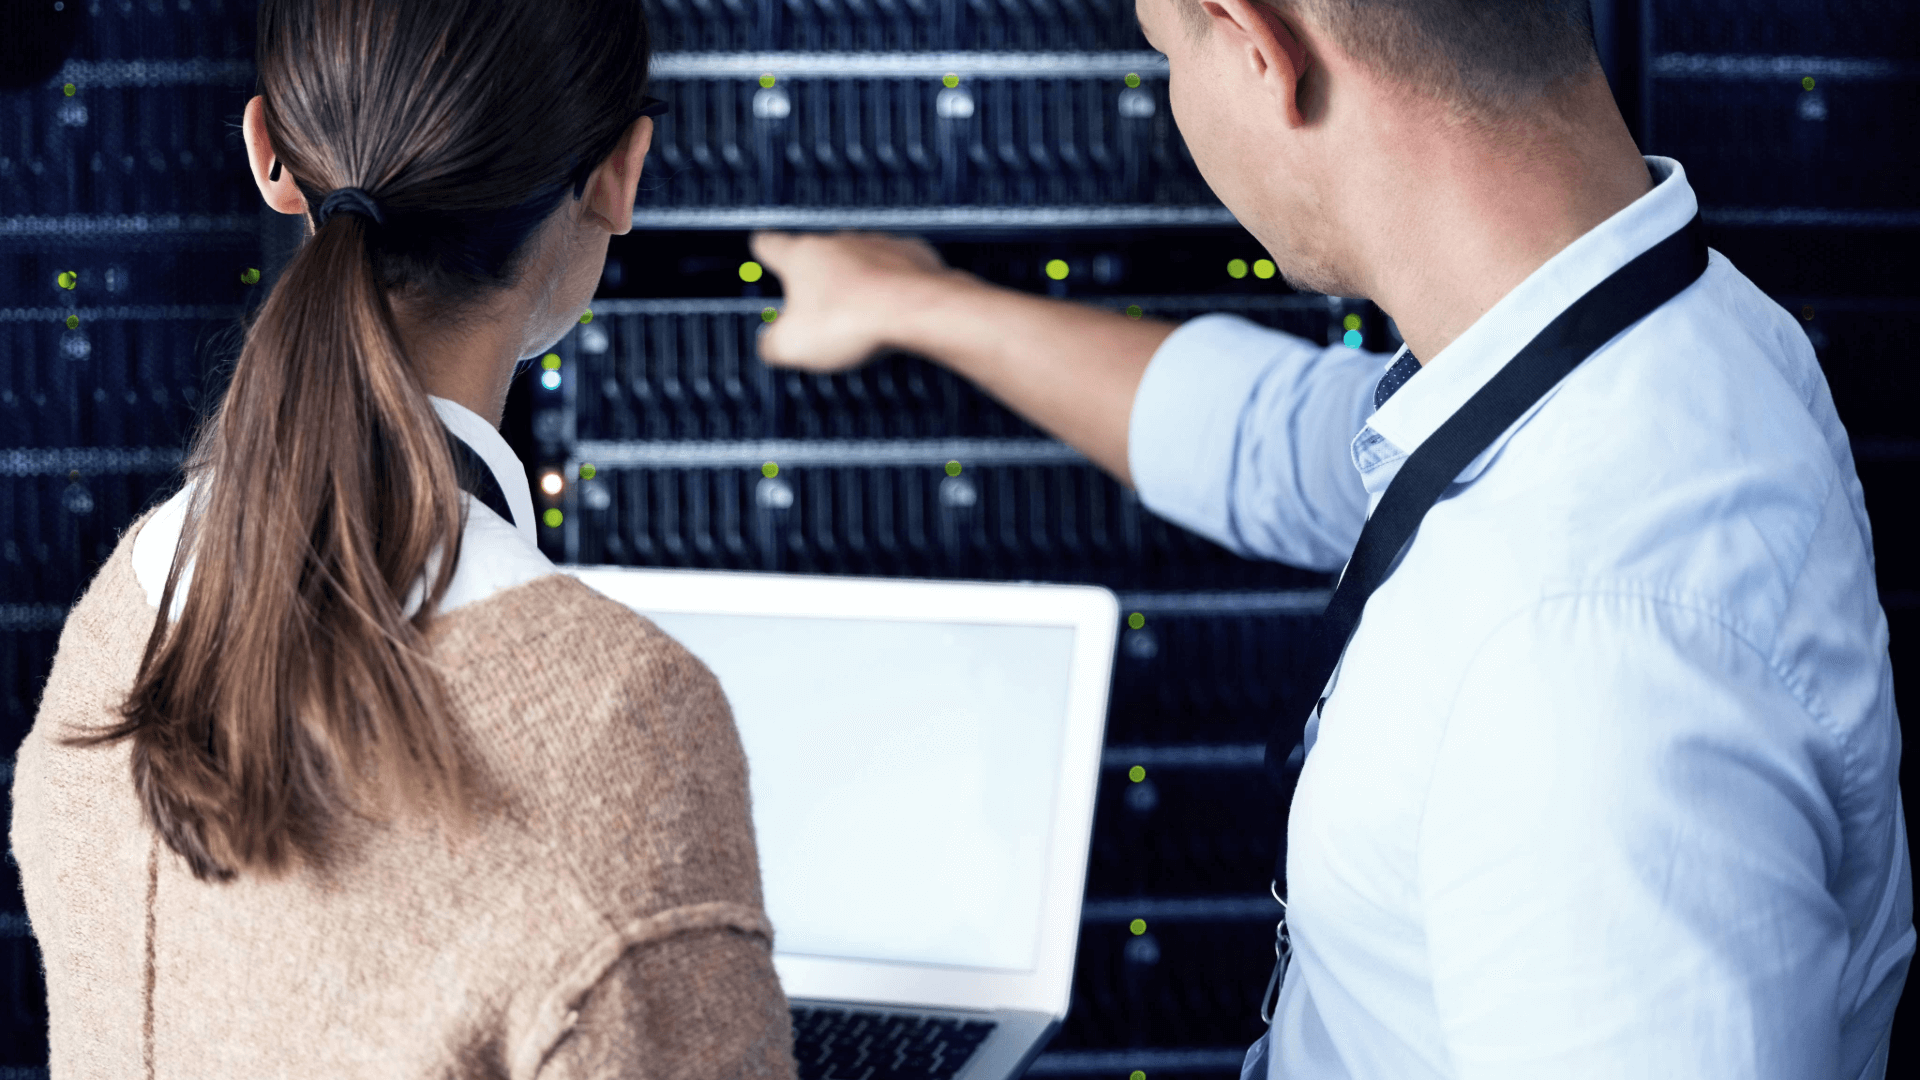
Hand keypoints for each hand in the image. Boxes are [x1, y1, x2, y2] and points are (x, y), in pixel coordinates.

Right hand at [749, 231, 962, 373]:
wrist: (916, 311)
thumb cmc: (854, 321)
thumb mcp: (792, 347)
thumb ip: (771, 344)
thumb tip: (769, 346)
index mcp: (801, 257)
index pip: (770, 245)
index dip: (764, 250)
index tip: (762, 249)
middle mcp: (839, 242)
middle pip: (818, 255)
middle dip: (816, 279)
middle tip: (815, 309)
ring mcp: (877, 245)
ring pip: (859, 260)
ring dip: (856, 283)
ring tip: (857, 316)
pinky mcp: (912, 255)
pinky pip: (896, 268)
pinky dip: (893, 285)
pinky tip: (893, 309)